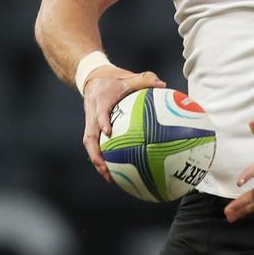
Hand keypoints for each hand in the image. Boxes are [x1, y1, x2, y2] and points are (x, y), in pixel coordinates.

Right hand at [81, 66, 164, 183]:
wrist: (93, 78)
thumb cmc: (114, 79)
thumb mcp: (129, 77)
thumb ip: (145, 80)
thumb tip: (164, 85)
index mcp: (100, 100)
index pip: (99, 112)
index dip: (102, 121)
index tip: (109, 132)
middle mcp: (92, 115)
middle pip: (89, 137)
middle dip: (95, 154)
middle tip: (105, 168)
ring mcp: (90, 123)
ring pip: (90, 145)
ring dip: (98, 162)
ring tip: (110, 178)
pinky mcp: (92, 129)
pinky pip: (96, 146)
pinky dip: (103, 159)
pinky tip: (116, 172)